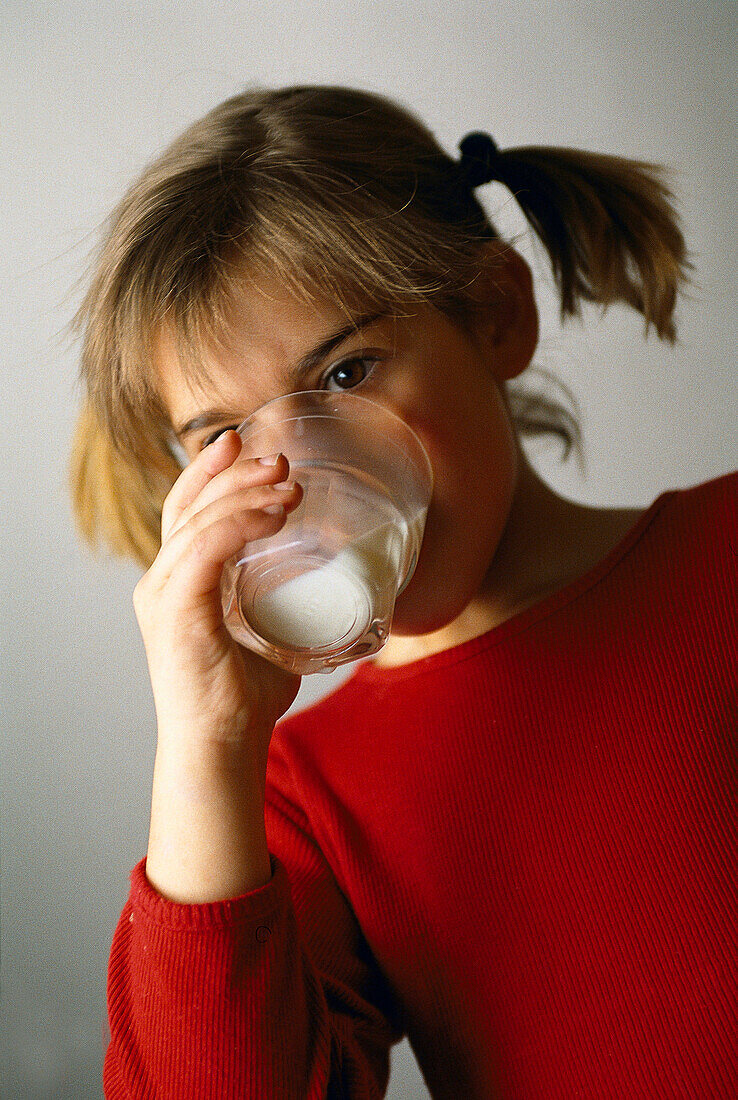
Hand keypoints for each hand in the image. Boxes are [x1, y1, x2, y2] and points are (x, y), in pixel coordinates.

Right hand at [133, 430, 302, 900]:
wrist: (221, 747)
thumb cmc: (242, 698)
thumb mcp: (268, 635)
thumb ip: (283, 606)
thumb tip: (334, 587)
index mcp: (178, 581)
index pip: (186, 509)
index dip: (209, 470)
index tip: (241, 441)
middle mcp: (161, 582)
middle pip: (189, 505)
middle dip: (233, 472)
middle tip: (278, 457)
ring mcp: (163, 596)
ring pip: (199, 522)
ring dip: (246, 495)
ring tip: (288, 485)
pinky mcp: (174, 613)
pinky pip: (203, 552)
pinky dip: (238, 526)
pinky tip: (272, 516)